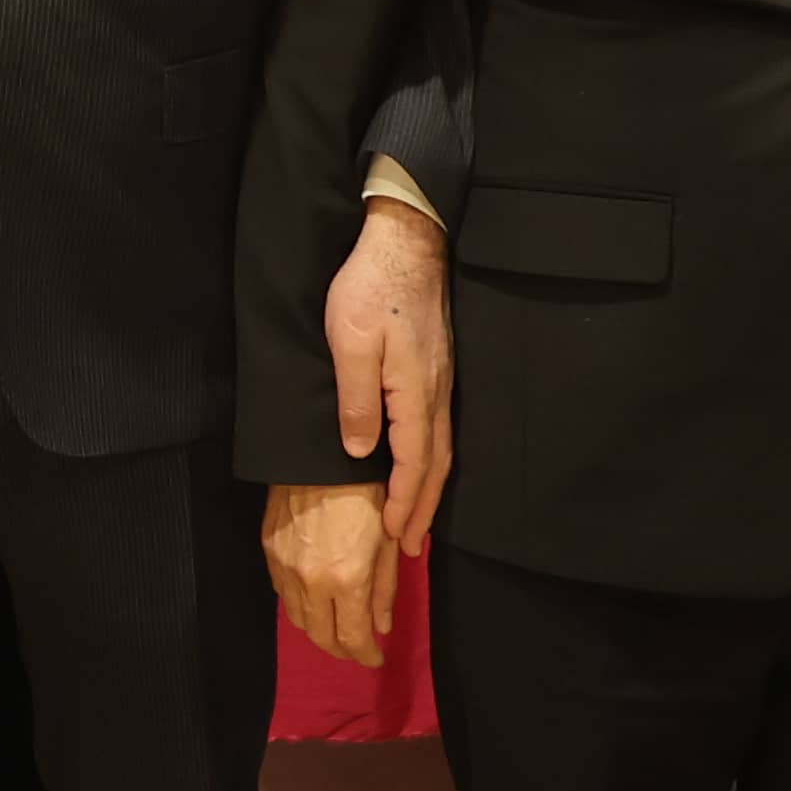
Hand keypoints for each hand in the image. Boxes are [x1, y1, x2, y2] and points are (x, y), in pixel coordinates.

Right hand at [265, 480, 404, 668]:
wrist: (321, 453)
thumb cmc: (366, 490)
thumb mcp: (387, 540)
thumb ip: (384, 589)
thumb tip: (381, 627)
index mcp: (347, 579)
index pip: (353, 638)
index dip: (366, 655)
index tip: (376, 658)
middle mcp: (311, 581)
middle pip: (321, 637)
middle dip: (342, 650)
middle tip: (357, 649)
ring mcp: (285, 566)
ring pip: (298, 619)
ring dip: (319, 631)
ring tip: (337, 627)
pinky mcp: (269, 550)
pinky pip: (282, 593)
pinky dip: (300, 605)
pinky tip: (314, 599)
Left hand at [326, 194, 456, 568]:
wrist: (405, 242)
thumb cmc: (371, 287)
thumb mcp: (349, 342)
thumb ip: (355, 400)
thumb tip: (359, 453)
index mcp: (414, 393)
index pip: (414, 464)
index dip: (405, 504)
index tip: (396, 538)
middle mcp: (435, 394)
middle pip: (436, 466)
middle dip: (423, 510)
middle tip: (410, 548)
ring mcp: (439, 382)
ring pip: (441, 450)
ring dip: (429, 490)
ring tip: (416, 521)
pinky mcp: (434, 370)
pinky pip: (437, 429)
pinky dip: (431, 462)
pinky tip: (421, 468)